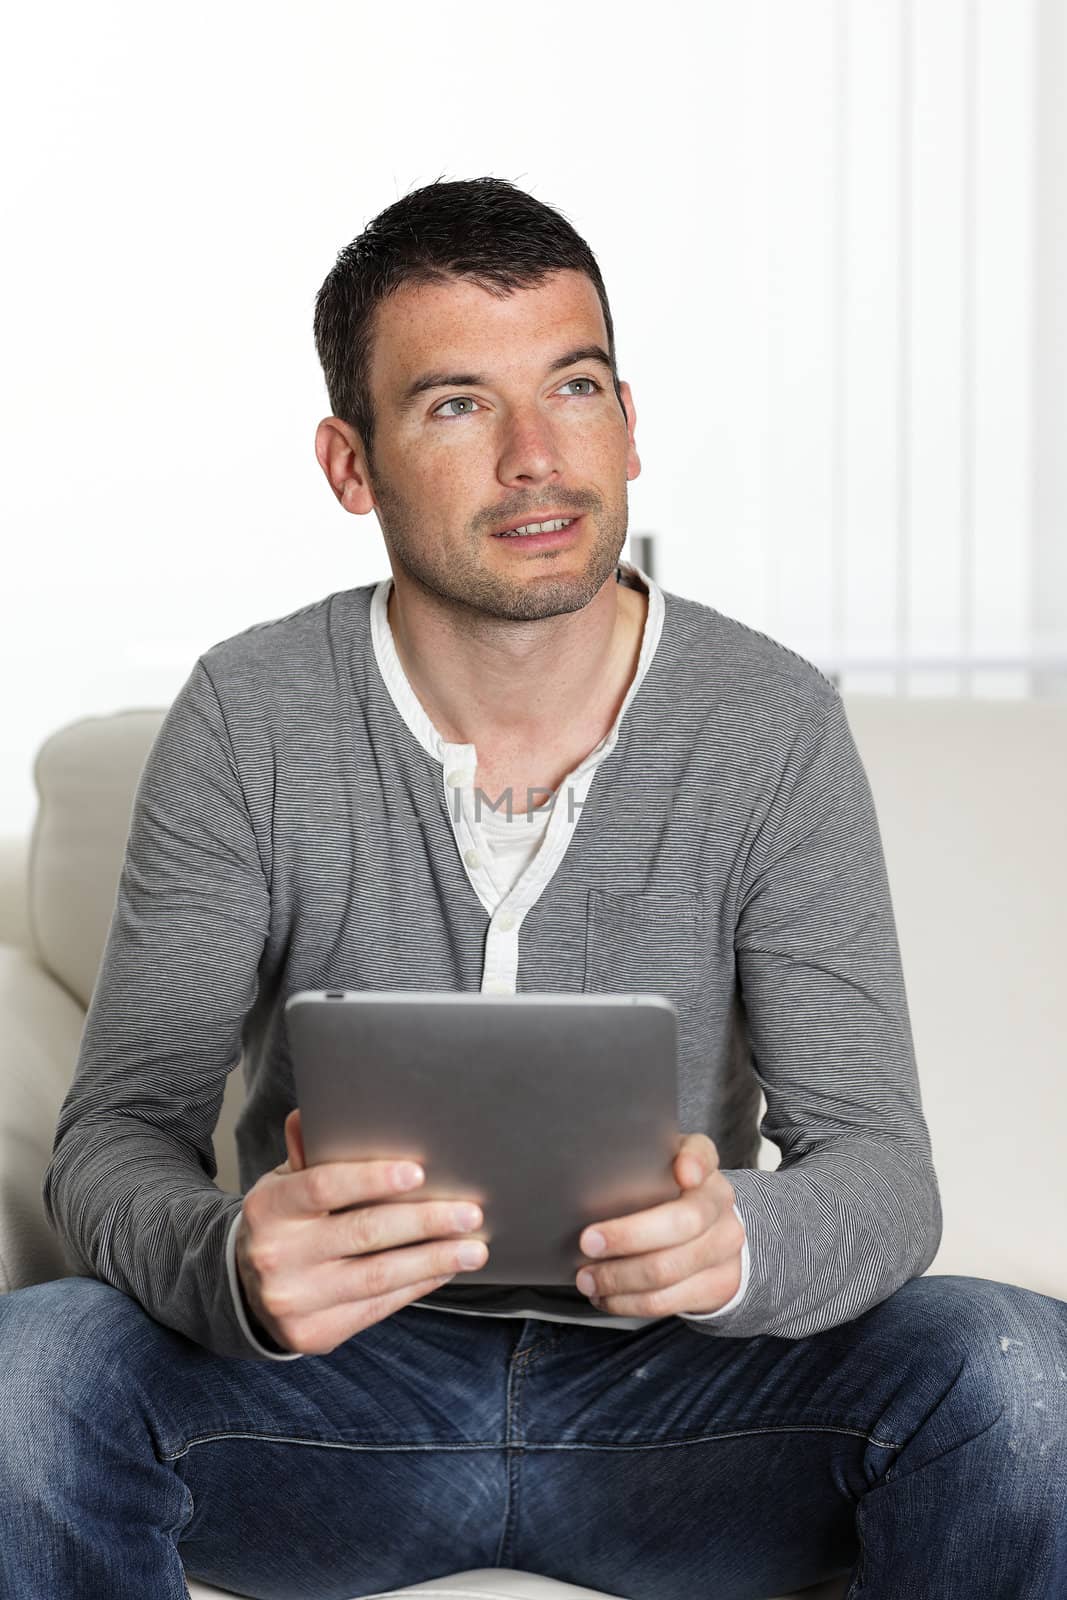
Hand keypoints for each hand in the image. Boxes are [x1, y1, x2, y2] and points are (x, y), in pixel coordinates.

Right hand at [235, 1109, 489, 1355]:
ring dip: (435, 1260)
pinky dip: (418, 1285)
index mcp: (269, 1208)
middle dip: (425, 1222)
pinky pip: (378, 1307)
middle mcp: (277, 1255)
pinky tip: (445, 1269)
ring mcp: (296, 1299)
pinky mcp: (316, 1333)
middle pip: (363, 1232)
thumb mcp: (284, 1184)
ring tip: (475, 1248)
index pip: (323, 1186)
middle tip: (470, 1212)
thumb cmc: (283, 1221)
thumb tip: (322, 1111)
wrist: (246, 1289)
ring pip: (378, 1276)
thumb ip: (309, 1154)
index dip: (372, 1178)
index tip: (419, 1172)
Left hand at [574, 1134, 744, 1317]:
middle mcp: (719, 1204)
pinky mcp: (718, 1284)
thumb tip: (581, 1177)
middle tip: (587, 1243)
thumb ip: (633, 1167)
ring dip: (619, 1279)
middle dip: (628, 1236)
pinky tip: (606, 1296)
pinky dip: (628, 1302)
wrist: (711, 1236)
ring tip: (587, 1279)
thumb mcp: (656, 1171)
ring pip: (669, 1270)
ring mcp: (724, 1246)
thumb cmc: (665, 1198)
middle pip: (681, 1223)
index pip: (703, 1155)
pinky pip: (668, 1301)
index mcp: (702, 1168)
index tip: (682, 1173)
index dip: (694, 1163)